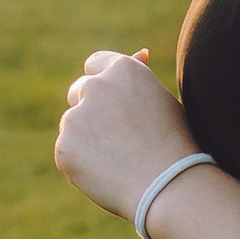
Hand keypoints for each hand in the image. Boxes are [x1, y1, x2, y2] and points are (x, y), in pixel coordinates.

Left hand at [54, 47, 192, 223]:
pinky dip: (81, 162)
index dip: (102, 83)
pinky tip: (108, 173)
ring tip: (119, 160)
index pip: (95, 64)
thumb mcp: (163, 100)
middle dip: (89, 109)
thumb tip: (139, 53)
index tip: (109, 99)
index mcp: (123, 69)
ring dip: (86, 137)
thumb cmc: (175, 144)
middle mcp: (95, 87)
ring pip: (73, 125)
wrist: (169, 185)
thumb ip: (139, 81)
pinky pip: (67, 152)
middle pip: (78, 91)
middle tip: (114, 135)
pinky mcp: (64, 147)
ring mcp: (76, 117)